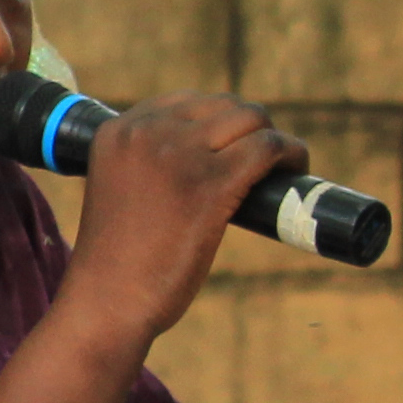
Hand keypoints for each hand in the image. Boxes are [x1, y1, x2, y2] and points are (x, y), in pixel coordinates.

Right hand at [48, 91, 301, 347]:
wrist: (107, 300)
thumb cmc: (116, 260)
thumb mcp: (119, 189)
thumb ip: (148, 163)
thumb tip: (209, 155)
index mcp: (118, 130)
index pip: (186, 102)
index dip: (220, 123)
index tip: (233, 149)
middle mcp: (145, 132)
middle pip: (223, 106)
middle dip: (249, 129)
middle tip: (261, 163)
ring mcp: (178, 154)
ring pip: (250, 120)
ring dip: (274, 140)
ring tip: (282, 166)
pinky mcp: (209, 183)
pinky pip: (267, 147)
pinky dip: (290, 153)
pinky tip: (294, 168)